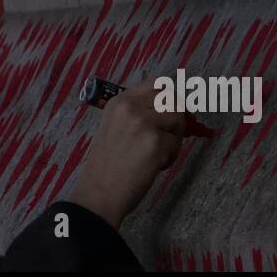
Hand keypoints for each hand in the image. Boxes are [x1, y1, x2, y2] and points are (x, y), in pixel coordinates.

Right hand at [68, 79, 182, 228]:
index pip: (155, 84)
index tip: (172, 111)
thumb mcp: (113, 128)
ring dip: (174, 137)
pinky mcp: (156, 142)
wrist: (99, 193)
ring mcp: (143, 122)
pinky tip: (155, 166)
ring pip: (178, 119)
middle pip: (172, 98)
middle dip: (177, 116)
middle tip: (171, 134)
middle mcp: (130, 107)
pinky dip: (171, 156)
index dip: (169, 97)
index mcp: (118, 102)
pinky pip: (176, 143)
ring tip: (158, 153)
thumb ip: (135, 115)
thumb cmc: (106, 166)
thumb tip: (168, 110)